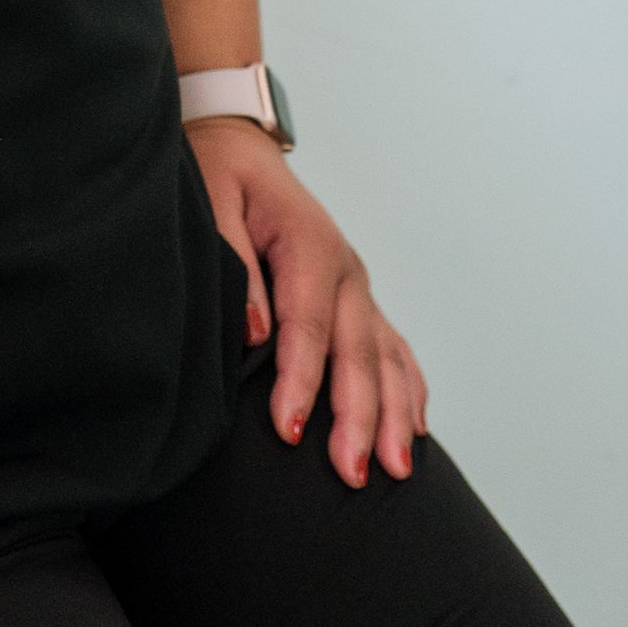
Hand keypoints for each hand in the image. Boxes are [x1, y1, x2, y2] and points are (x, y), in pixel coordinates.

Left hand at [184, 118, 429, 487]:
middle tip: (352, 475)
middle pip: (357, 353)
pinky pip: (393, 349)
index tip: (290, 431)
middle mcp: (345, 270)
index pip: (309, 326)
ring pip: (385, 358)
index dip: (301, 381)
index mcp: (309, 247)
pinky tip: (414, 431)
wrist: (242, 152)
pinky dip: (407, 390)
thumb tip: (255, 333)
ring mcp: (359, 287)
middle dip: (358, 417)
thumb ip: (237, 266)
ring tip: (394, 471)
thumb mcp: (214, 204)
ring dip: (392, 416)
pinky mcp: (360, 299)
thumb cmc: (221, 178)